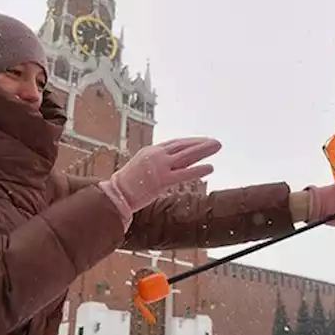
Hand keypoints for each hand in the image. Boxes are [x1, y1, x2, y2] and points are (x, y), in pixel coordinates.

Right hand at [100, 137, 221, 220]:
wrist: (117, 193)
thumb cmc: (127, 183)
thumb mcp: (141, 167)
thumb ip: (155, 164)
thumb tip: (167, 167)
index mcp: (151, 151)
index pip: (175, 143)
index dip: (190, 142)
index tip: (202, 141)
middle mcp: (157, 155)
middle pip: (183, 146)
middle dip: (201, 143)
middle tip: (216, 142)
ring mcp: (160, 167)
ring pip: (187, 155)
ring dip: (204, 150)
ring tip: (217, 147)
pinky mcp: (162, 180)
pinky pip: (184, 174)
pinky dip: (198, 170)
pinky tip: (210, 168)